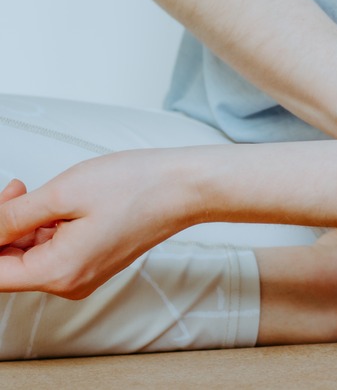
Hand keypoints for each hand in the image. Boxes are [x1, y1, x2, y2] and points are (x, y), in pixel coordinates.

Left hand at [0, 150, 197, 298]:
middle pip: (10, 264)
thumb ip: (11, 217)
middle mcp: (70, 282)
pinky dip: (42, 228)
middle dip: (1, 227)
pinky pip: (52, 251)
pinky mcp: (93, 261)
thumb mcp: (61, 194)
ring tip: (27, 190)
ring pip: (29, 255)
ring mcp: (83, 274)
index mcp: (59, 273)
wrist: (184, 189)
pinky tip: (48, 203)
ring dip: (19, 225)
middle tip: (12, 190)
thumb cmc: (136, 188)